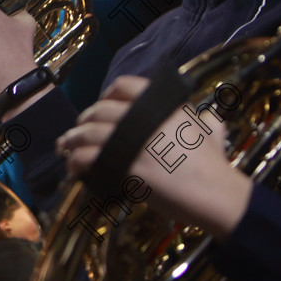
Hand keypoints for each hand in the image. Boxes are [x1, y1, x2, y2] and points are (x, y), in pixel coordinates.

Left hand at [57, 75, 252, 240]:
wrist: (216, 194)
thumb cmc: (213, 165)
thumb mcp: (211, 131)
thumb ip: (204, 120)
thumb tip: (209, 118)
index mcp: (160, 104)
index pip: (123, 86)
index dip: (105, 95)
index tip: (99, 106)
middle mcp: (143, 117)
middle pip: (99, 111)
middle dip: (82, 121)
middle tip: (74, 133)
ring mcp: (132, 140)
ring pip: (88, 133)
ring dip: (71, 140)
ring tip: (64, 148)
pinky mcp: (124, 165)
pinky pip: (88, 157)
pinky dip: (76, 162)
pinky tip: (74, 168)